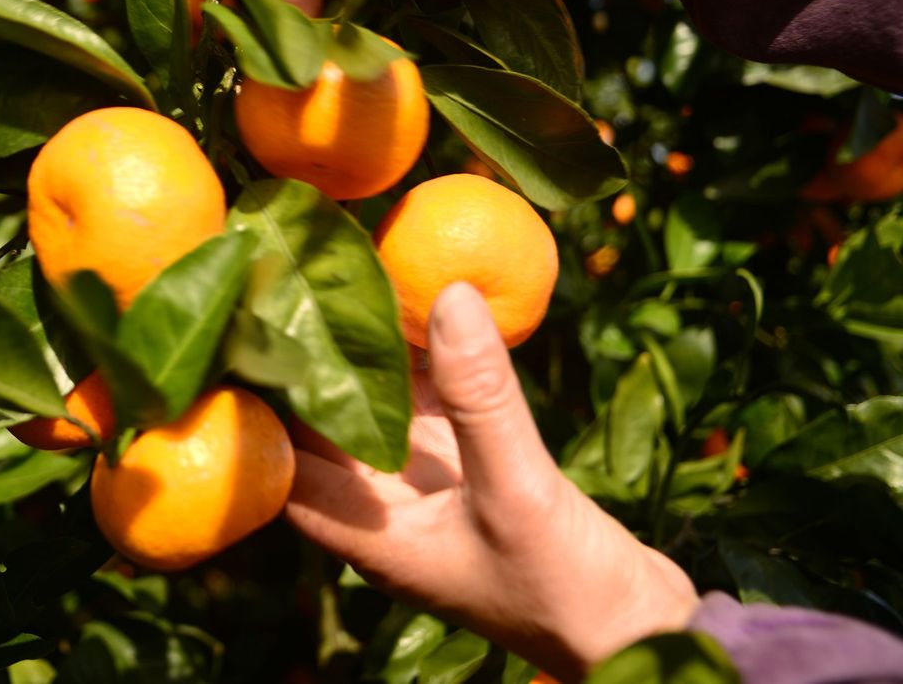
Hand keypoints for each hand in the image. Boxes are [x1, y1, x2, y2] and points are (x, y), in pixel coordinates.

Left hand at [287, 283, 698, 679]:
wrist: (641, 633)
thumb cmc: (565, 586)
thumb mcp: (517, 487)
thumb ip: (481, 396)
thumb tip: (447, 293)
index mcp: (369, 534)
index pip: (284, 463)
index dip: (267, 401)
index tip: (263, 330)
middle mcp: (384, 510)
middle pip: (326, 425)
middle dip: (316, 358)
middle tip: (305, 275)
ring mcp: (427, 488)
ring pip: (379, 408)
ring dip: (372, 352)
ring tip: (356, 271)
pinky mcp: (468, 469)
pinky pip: (432, 405)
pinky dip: (427, 361)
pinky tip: (426, 301)